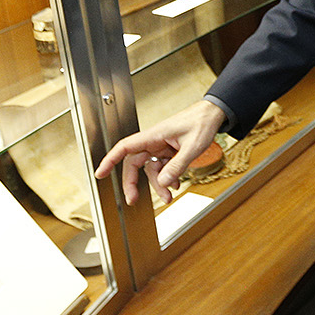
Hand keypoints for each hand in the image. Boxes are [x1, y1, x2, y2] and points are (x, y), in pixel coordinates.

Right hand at [94, 99, 226, 204]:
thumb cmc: (202, 122)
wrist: (214, 114)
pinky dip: (168, 178)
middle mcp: (154, 141)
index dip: (110, 160)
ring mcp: (161, 146)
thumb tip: (162, 182)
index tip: (100, 173)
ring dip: (158, 185)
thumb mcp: (193, 147)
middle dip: (133, 183)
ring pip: (151, 170)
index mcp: (154, 135)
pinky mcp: (169, 151)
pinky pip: (163, 168)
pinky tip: (176, 184)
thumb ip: (177, 165)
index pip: (125, 147)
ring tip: (169, 196)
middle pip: (135, 164)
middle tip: (133, 200)